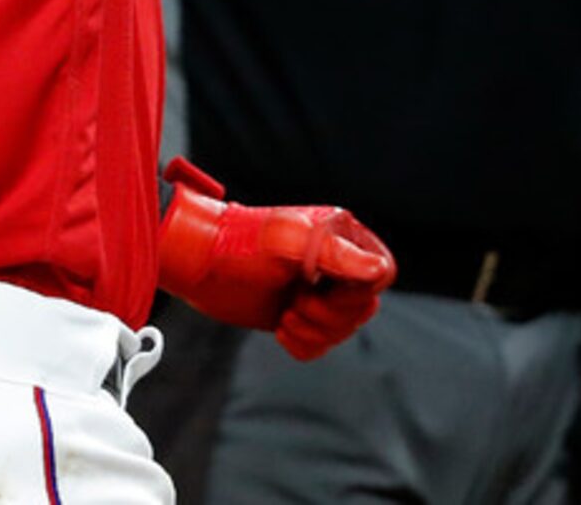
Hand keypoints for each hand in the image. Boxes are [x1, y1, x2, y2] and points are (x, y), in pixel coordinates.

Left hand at [155, 158, 395, 359]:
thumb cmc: (238, 244)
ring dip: (314, 331)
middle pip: (364, 307)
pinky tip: (280, 325)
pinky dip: (303, 344)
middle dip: (330, 316)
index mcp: (339, 236)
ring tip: (285, 314)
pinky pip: (321, 345)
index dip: (357, 291)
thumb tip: (379, 270)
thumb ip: (335, 255)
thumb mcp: (286, 243)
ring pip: (344, 330)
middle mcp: (334, 262)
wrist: (198, 264)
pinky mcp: (299, 314)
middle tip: (297, 302)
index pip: (382, 272)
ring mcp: (316, 289)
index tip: (321, 286)